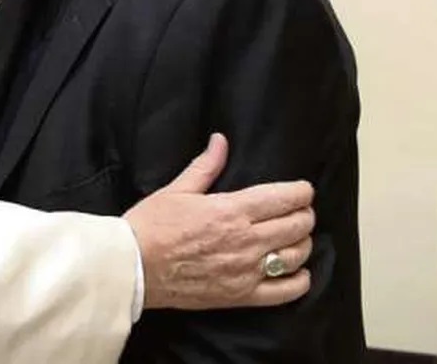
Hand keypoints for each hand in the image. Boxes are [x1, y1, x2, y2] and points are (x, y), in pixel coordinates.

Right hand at [124, 133, 314, 310]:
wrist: (133, 267)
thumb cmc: (150, 226)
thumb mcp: (176, 190)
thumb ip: (206, 166)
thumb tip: (221, 141)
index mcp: (231, 211)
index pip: (284, 198)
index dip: (302, 192)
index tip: (303, 190)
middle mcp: (245, 241)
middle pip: (297, 226)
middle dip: (304, 214)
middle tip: (299, 210)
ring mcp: (246, 271)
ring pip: (296, 255)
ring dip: (302, 243)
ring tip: (295, 237)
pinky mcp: (241, 296)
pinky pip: (285, 292)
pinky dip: (300, 280)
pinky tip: (297, 272)